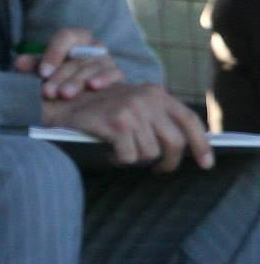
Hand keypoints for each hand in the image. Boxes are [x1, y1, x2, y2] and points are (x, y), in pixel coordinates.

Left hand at [12, 28, 124, 100]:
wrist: (82, 100)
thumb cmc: (61, 81)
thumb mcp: (45, 74)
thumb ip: (34, 67)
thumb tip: (19, 62)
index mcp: (75, 41)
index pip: (67, 36)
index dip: (54, 53)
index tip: (42, 73)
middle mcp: (91, 47)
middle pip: (77, 56)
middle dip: (60, 75)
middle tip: (47, 91)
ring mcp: (105, 60)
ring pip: (92, 66)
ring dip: (76, 81)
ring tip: (64, 94)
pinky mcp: (116, 74)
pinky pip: (114, 73)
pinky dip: (103, 78)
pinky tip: (93, 85)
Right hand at [41, 82, 212, 170]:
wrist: (56, 103)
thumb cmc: (93, 110)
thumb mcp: (130, 105)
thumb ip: (155, 118)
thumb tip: (179, 147)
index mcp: (156, 94)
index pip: (189, 120)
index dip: (201, 144)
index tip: (206, 163)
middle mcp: (148, 99)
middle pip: (175, 142)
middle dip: (168, 162)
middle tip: (158, 170)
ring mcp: (133, 111)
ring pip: (149, 153)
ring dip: (134, 159)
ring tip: (119, 152)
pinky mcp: (117, 124)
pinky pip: (128, 156)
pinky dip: (118, 159)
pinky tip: (107, 151)